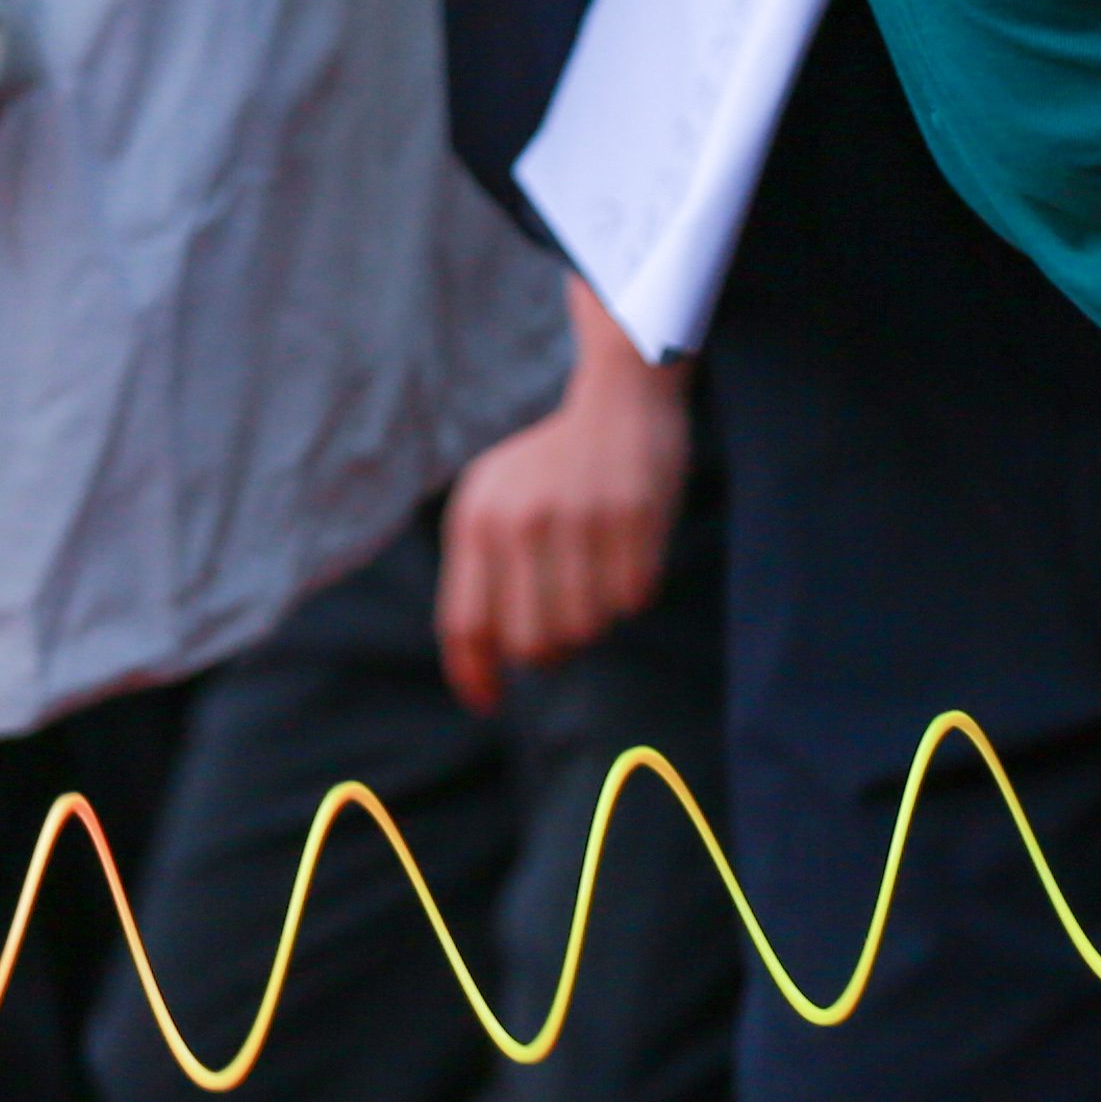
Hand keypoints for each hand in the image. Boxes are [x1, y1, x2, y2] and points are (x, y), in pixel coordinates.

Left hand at [437, 287, 688, 711]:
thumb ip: (480, 573)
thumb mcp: (494, 501)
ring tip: (595, 578)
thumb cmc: (549, 466)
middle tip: (562, 628)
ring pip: (586, 628)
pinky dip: (631, 591)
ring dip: (594, 619)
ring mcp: (581, 517)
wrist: (619, 397)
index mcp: (477, 516)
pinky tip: (626, 553)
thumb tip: (485, 668)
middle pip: (531, 644)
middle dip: (548, 653)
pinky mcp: (635, 516)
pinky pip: (633, 600)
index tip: (487, 703)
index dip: (474, 676)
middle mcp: (523, 518)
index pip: (465, 624)